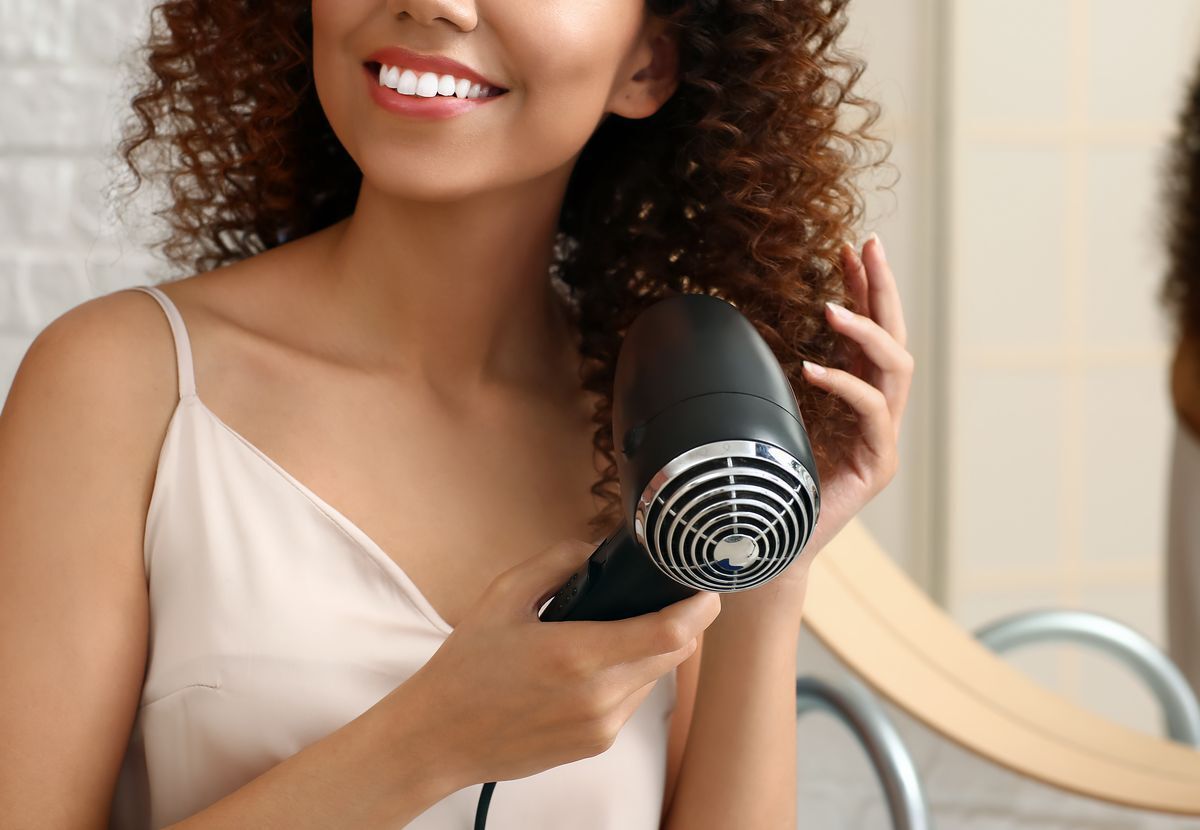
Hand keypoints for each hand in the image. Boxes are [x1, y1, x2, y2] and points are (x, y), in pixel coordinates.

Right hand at [393, 540, 721, 787]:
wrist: (440, 738)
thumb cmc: (467, 667)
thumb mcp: (503, 597)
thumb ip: (556, 564)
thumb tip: (596, 549)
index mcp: (576, 655)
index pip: (668, 634)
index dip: (700, 609)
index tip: (708, 589)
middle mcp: (598, 696)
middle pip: (671, 654)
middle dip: (677, 624)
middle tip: (663, 598)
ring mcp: (601, 726)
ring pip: (654, 678)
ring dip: (649, 652)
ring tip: (610, 633)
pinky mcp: (598, 744)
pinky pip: (632, 702)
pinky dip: (627, 678)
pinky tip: (591, 667)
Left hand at [721, 234, 914, 619]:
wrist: (763, 550)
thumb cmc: (761, 486)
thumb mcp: (760, 418)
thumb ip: (766, 382)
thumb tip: (739, 334)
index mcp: (854, 401)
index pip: (869, 333)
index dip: (864, 289)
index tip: (851, 248)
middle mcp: (876, 416)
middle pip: (895, 338)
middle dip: (883, 289)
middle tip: (868, 246)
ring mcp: (882, 440)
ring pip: (895, 370)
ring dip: (866, 332)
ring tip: (831, 307)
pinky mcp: (876, 466)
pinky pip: (871, 413)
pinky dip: (844, 385)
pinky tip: (812, 368)